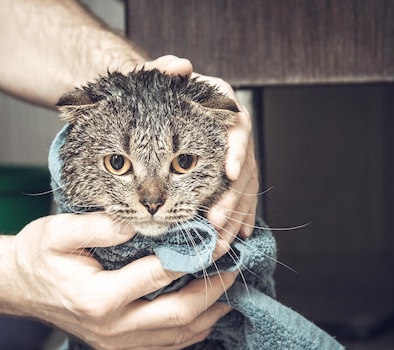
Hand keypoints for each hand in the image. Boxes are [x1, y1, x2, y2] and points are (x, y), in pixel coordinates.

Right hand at [8, 212, 234, 349]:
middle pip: (178, 314)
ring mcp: (115, 341)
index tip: (216, 239)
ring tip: (229, 288)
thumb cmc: (36, 256)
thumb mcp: (57, 232)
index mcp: (97, 298)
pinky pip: (164, 343)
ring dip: (209, 313)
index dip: (193, 256)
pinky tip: (207, 312)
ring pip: (176, 335)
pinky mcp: (118, 345)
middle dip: (212, 290)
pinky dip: (191, 329)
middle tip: (234, 267)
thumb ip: (97, 225)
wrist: (16, 286)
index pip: (160, 275)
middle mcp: (110, 327)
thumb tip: (138, 222)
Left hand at [142, 56, 259, 254]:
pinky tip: (235, 237)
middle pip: (244, 164)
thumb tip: (180, 66)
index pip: (238, 125)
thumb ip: (161, 72)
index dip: (237, 149)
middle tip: (217, 218)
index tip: (230, 172)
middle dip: (233, 195)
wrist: (149, 108)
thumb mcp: (150, 82)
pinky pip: (241, 198)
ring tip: (219, 239)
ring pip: (244, 187)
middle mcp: (230, 131)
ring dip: (235, 214)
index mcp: (220, 105)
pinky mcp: (228, 174)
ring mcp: (231, 154)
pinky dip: (239, 217)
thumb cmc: (150, 97)